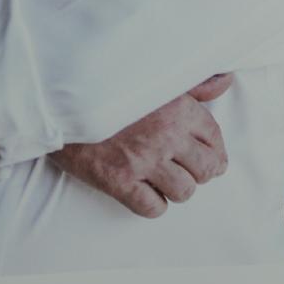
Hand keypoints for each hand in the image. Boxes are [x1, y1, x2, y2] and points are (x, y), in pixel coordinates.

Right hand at [50, 75, 230, 218]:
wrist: (57, 99)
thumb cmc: (107, 86)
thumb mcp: (154, 75)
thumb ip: (194, 82)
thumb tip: (226, 81)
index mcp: (178, 106)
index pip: (215, 139)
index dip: (213, 151)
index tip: (201, 154)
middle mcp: (166, 134)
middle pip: (207, 170)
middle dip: (198, 172)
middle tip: (181, 168)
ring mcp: (143, 160)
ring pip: (184, 192)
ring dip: (175, 189)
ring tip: (160, 178)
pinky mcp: (119, 181)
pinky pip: (153, 208)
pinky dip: (151, 204)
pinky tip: (141, 190)